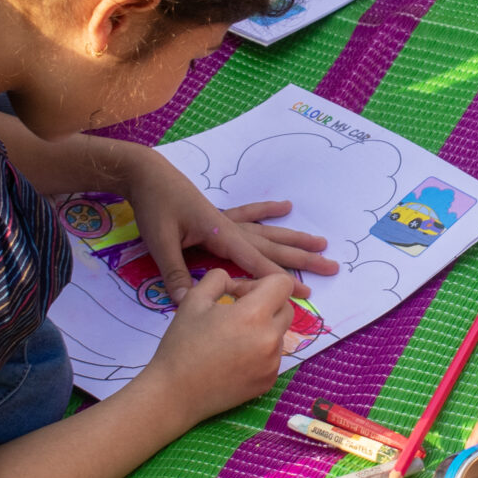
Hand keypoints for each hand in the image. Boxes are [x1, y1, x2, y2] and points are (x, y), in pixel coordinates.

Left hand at [120, 145, 336, 301]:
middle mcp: (230, 226)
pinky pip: (249, 214)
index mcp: (220, 234)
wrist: (145, 174)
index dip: (281, 280)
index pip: (256, 262)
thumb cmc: (153, 205)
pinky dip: (267, 210)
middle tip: (332, 267)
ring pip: (267, 232)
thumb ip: (175, 273)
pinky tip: (285, 207)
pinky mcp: (218, 213)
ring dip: (294, 238)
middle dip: (302, 259)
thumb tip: (186, 304)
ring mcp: (226, 218)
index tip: (306, 293)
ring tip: (321, 242)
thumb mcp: (159, 242)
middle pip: (273, 246)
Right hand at [142, 268, 300, 424]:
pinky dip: (259, 351)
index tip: (239, 294)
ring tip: (232, 338)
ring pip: (279, 333)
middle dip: (266, 304)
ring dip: (262, 328)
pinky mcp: (269, 381)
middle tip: (236, 313)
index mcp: (254, 315)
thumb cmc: (181, 344)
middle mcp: (270, 339)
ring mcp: (272, 363)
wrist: (175, 393)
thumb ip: (219, 279)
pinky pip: (273, 356)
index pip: (282, 283)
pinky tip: (233, 358)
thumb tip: (237, 284)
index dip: (261, 282)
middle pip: (286, 308)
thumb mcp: (193, 299)